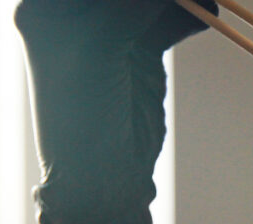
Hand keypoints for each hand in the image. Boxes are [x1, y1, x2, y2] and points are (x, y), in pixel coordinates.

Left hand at [15, 0, 216, 223]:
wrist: (104, 178)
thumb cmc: (84, 117)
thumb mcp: (100, 47)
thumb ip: (131, 7)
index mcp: (44, 10)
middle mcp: (73, 16)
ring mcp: (109, 34)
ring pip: (150, 2)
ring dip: (180, 2)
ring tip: (208, 3)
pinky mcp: (139, 52)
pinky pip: (166, 22)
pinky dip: (188, 17)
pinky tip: (207, 17)